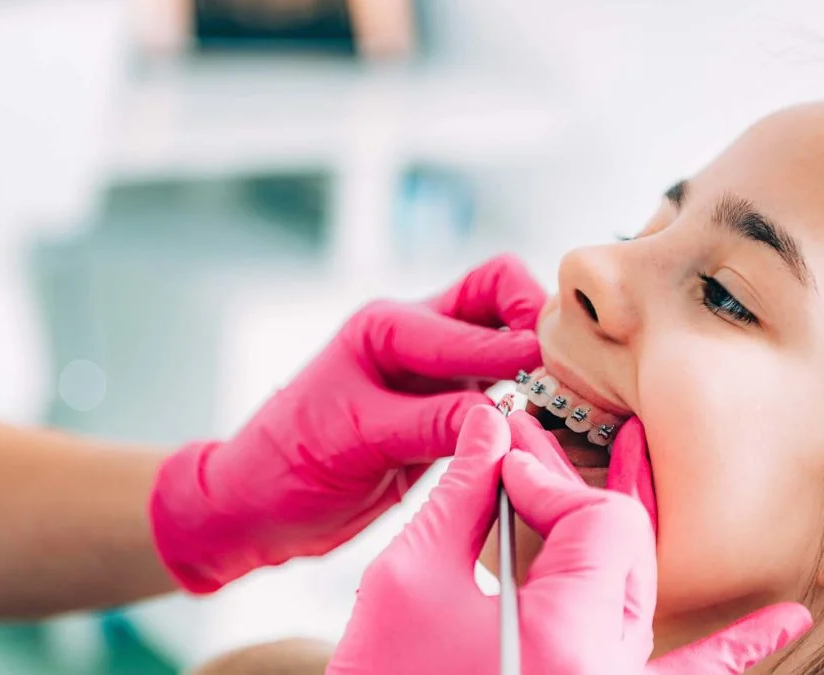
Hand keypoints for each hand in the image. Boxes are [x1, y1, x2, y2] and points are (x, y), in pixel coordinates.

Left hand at [150, 255, 545, 591]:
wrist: (256, 507)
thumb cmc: (286, 465)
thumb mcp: (358, 440)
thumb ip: (432, 423)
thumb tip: (503, 415)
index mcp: (387, 327)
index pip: (477, 313)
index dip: (521, 344)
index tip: (554, 377)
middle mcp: (415, 337)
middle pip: (499, 293)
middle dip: (537, 318)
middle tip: (566, 367)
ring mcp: (432, 374)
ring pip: (505, 339)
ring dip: (537, 360)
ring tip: (566, 398)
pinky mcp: (442, 412)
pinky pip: (498, 389)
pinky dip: (526, 399)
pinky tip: (542, 425)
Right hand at [328, 407, 811, 674]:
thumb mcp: (408, 583)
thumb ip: (458, 495)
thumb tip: (489, 428)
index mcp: (568, 641)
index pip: (600, 520)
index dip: (547, 478)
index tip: (498, 466)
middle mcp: (611, 674)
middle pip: (628, 549)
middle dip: (571, 497)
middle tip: (522, 456)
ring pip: (649, 593)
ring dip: (629, 529)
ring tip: (631, 453)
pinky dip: (733, 648)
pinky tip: (782, 621)